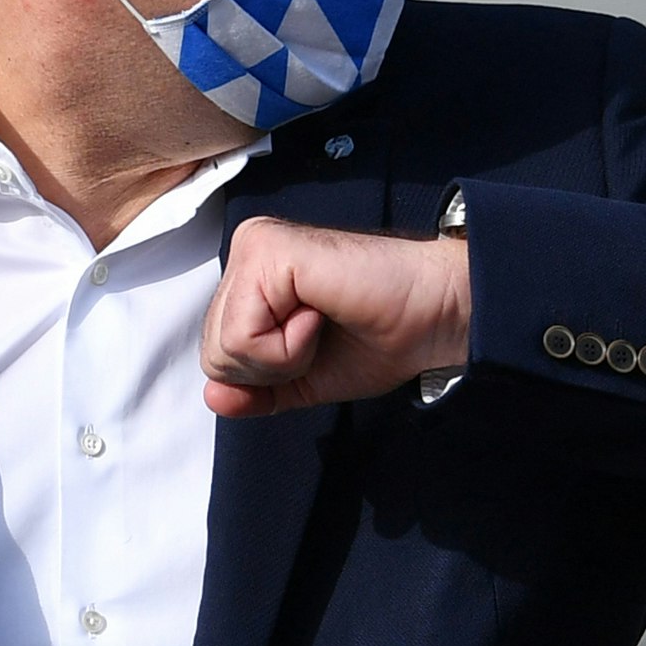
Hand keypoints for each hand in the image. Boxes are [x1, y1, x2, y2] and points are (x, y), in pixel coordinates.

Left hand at [200, 218, 471, 416]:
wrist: (433, 316)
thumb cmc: (382, 336)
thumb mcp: (304, 379)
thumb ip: (256, 390)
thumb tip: (212, 398)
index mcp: (251, 278)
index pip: (217, 354)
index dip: (267, 375)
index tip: (317, 345)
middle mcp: (246, 253)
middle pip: (214, 353)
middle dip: (272, 369)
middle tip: (322, 336)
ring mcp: (254, 246)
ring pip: (224, 347)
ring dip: (283, 357)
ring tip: (322, 323)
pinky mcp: (267, 250)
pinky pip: (244, 335)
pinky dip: (288, 347)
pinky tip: (320, 315)